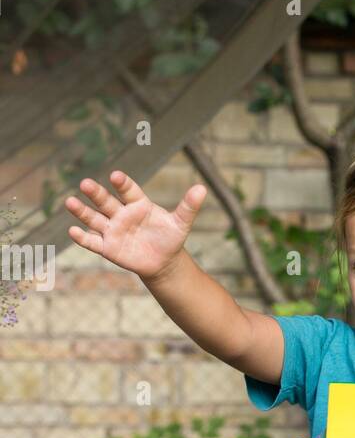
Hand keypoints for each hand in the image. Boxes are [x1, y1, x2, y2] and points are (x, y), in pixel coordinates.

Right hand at [65, 171, 206, 279]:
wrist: (163, 261)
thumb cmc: (171, 238)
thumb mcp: (181, 223)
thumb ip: (189, 206)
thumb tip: (202, 188)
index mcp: (138, 204)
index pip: (128, 190)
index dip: (122, 184)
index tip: (116, 176)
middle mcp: (121, 213)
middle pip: (106, 201)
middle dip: (96, 193)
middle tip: (86, 184)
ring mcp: (112, 230)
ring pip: (94, 219)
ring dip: (82, 211)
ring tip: (69, 202)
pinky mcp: (107, 247)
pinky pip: (92, 242)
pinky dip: (82, 238)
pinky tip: (72, 231)